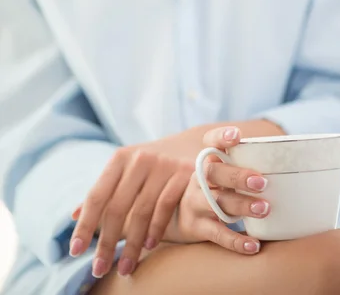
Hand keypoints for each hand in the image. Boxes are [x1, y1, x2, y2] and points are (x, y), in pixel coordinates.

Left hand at [69, 144, 192, 278]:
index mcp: (120, 158)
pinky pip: (165, 205)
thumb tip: (73, 215)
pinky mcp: (184, 173)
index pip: (97, 195)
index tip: (75, 251)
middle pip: (117, 207)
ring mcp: (163, 165)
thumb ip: (104, 190)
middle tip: (99, 269)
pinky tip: (149, 246)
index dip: (85, 224)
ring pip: (141, 211)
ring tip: (125, 268)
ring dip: (131, 243)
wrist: (193, 143)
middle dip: (106, 242)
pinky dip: (156, 228)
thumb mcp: (127, 168)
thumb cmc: (153, 163)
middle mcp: (139, 158)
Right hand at [166, 126, 269, 254]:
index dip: (221, 137)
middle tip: (262, 182)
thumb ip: (245, 166)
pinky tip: (253, 245)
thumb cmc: (214, 190)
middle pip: (214, 173)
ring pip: (216, 202)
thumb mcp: (221, 175)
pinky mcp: (196, 227)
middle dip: (238, 176)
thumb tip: (295, 162)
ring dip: (241, 205)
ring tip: (264, 209)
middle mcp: (199, 179)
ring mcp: (195, 203)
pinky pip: (217, 234)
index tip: (237, 135)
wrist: (177, 217)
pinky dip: (236, 241)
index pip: (210, 142)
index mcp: (208, 161)